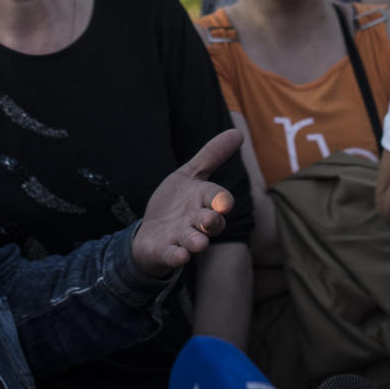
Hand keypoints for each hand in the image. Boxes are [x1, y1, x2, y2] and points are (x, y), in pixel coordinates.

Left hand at [132, 129, 240, 276]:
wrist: (151, 234)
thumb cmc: (176, 204)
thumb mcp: (189, 176)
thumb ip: (211, 156)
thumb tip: (238, 132)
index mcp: (203, 201)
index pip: (218, 199)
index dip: (221, 200)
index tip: (223, 203)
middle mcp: (197, 222)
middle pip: (211, 223)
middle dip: (212, 221)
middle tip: (209, 219)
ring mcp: (182, 239)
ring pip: (194, 241)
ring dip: (196, 241)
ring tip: (198, 243)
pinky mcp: (166, 252)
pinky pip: (173, 256)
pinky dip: (176, 257)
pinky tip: (178, 255)